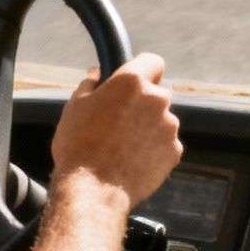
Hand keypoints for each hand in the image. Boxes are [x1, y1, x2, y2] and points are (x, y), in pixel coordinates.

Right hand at [49, 53, 180, 207]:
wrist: (92, 190)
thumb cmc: (79, 146)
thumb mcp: (75, 106)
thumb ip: (90, 84)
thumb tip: (97, 74)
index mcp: (132, 81)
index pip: (153, 61)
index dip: (143, 70)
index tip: (133, 82)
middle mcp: (157, 99)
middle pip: (157, 93)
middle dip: (143, 103)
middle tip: (119, 120)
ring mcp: (169, 127)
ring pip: (162, 120)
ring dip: (149, 127)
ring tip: (123, 146)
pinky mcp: (174, 151)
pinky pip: (166, 144)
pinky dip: (154, 149)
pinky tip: (133, 160)